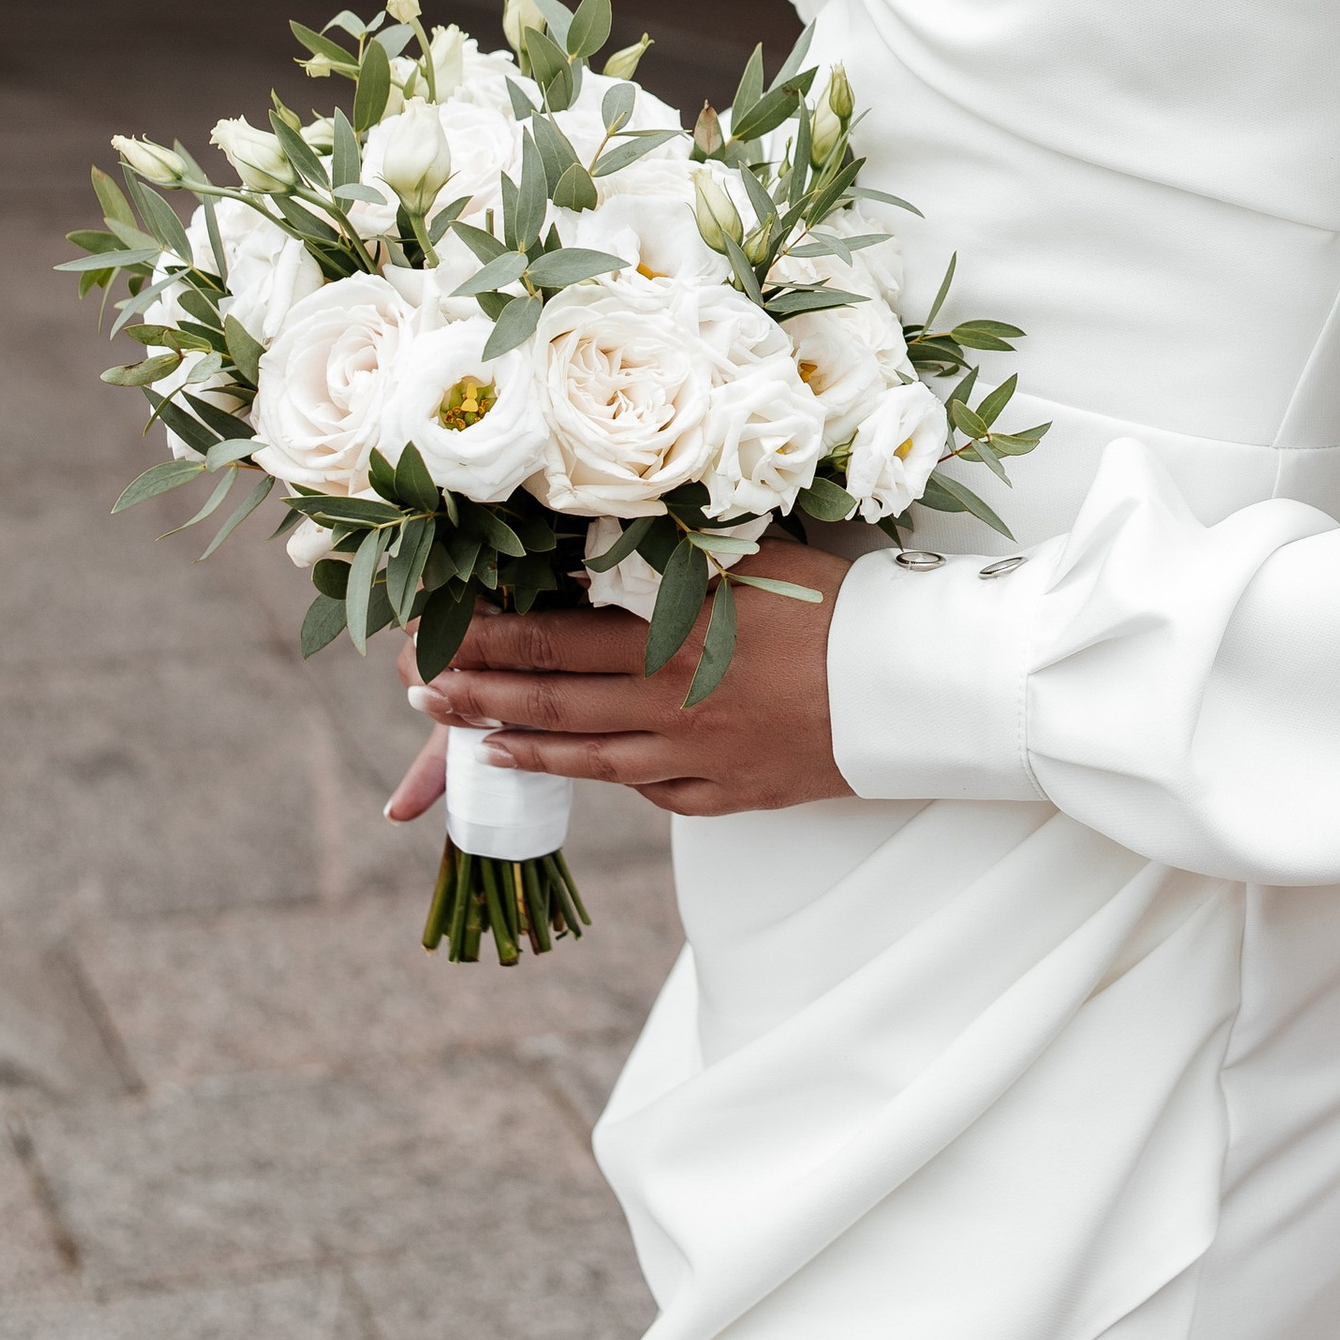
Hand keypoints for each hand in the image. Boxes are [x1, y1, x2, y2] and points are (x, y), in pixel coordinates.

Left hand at [382, 538, 854, 821]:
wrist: (915, 684)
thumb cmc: (839, 604)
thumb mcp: (749, 559)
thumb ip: (671, 561)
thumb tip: (597, 545)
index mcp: (671, 640)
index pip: (551, 641)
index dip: (484, 642)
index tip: (434, 635)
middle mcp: (672, 706)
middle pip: (552, 706)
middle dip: (478, 699)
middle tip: (424, 695)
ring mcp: (699, 759)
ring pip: (590, 761)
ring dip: (524, 749)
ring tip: (477, 742)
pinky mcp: (733, 793)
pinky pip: (657, 794)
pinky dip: (615, 781)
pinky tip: (586, 769)